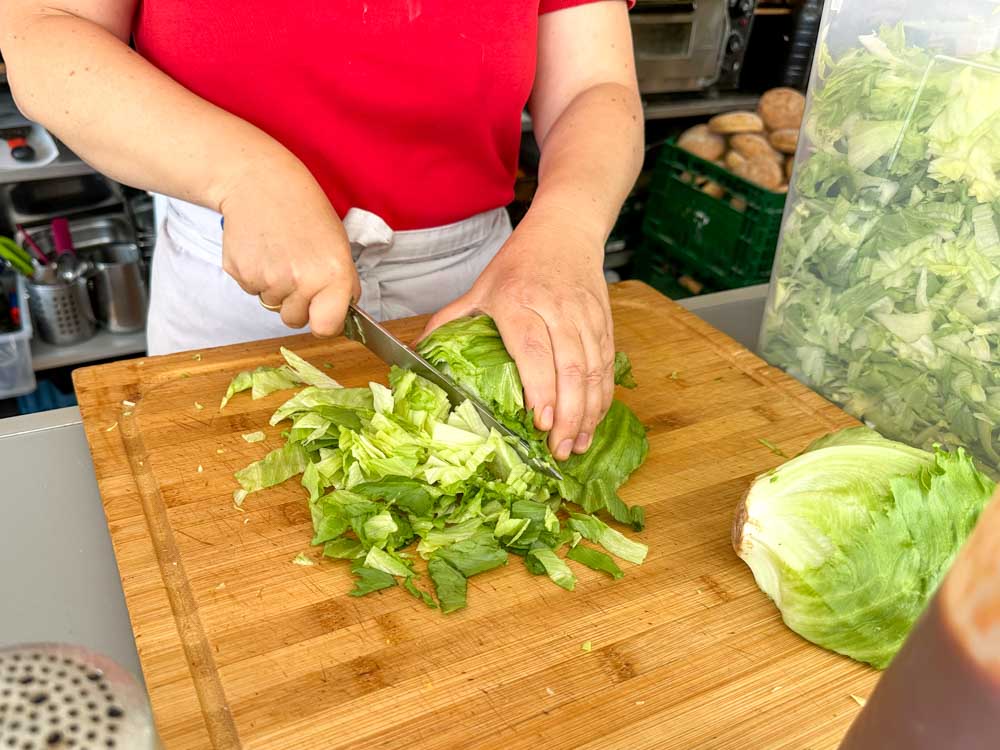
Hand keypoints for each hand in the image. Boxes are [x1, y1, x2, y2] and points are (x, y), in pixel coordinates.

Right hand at [217, 155, 359, 335]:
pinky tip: (261, 248)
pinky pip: (251, 289)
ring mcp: (267, 279)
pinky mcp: (239, 273)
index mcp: (332, 275)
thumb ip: (343, 283)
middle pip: (294, 320)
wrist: (259, 181)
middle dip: (296, 303)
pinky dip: (255, 274)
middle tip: (297, 268)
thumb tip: (342, 313)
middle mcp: (300, 281)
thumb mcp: (338, 244)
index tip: (322, 312)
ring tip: (279, 251)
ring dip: (275, 286)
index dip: (324, 322)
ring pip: (271, 304)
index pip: (327, 328)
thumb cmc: (304, 210)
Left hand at [423, 212, 613, 460]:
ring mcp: (584, 317)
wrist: (566, 231)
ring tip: (576, 445)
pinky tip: (592, 422)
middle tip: (557, 450)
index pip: (534, 350)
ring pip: (594, 371)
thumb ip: (450, 322)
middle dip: (567, 414)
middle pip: (570, 368)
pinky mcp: (604, 323)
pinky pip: (607, 366)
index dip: (540, 388)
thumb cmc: (519, 263)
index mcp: (519, 302)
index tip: (538, 421)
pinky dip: (602, 398)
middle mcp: (556, 310)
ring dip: (588, 412)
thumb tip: (415, 355)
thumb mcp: (480, 288)